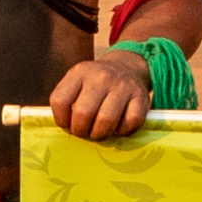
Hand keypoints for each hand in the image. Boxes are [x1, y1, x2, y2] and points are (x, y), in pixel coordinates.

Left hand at [41, 55, 155, 140]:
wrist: (126, 67)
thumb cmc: (95, 84)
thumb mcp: (77, 82)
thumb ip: (67, 101)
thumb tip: (66, 129)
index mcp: (79, 73)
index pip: (60, 101)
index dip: (61, 120)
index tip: (67, 124)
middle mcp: (100, 77)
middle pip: (83, 113)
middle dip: (80, 131)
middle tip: (84, 132)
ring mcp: (122, 86)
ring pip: (106, 121)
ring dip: (100, 134)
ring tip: (99, 132)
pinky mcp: (141, 97)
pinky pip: (130, 123)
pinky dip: (122, 132)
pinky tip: (118, 127)